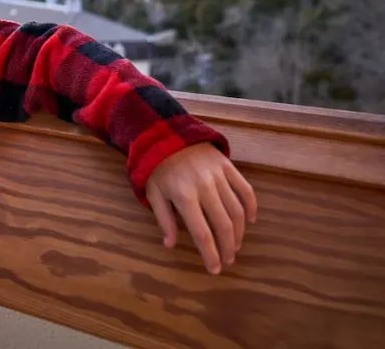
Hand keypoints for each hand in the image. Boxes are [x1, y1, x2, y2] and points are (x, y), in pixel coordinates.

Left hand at [146, 143, 256, 274]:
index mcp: (184, 196)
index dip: (210, 254)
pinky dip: (250, 207)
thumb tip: (170, 245)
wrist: (166, 134)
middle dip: (227, 247)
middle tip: (228, 261)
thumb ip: (164, 219)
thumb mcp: (153, 193)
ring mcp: (219, 176)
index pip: (202, 232)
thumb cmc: (157, 168)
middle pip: (223, 225)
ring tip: (235, 246)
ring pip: (236, 210)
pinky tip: (249, 221)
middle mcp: (204, 187)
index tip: (215, 269)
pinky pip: (245, 190)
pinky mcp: (228, 166)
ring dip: (239, 232)